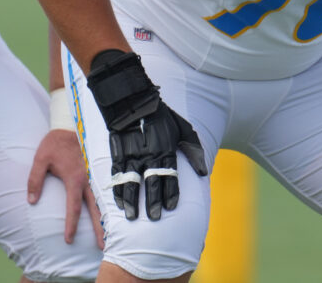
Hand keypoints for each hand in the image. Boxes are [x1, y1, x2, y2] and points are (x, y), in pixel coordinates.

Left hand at [27, 129, 103, 248]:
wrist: (70, 125)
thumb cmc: (55, 144)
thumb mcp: (40, 160)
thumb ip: (35, 180)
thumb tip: (31, 201)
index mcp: (74, 179)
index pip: (73, 207)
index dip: (71, 225)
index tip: (69, 240)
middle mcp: (87, 180)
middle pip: (95, 209)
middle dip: (99, 229)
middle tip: (103, 246)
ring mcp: (94, 176)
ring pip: (103, 201)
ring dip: (107, 218)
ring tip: (111, 234)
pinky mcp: (96, 172)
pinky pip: (105, 191)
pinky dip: (110, 204)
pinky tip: (113, 214)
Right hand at [107, 101, 205, 219]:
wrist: (134, 103)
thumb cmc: (161, 117)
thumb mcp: (183, 129)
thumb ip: (194, 150)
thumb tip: (203, 171)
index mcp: (165, 151)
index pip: (170, 177)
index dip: (171, 193)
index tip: (171, 207)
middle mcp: (148, 156)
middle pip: (151, 183)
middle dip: (153, 202)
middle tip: (154, 218)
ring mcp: (131, 157)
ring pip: (131, 183)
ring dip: (132, 201)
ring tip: (132, 216)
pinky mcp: (118, 155)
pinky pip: (117, 176)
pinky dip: (117, 190)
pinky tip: (119, 203)